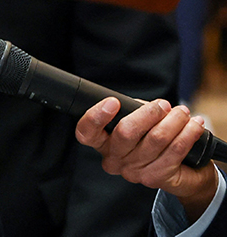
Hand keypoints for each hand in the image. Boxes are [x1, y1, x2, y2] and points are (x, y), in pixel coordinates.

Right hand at [75, 97, 218, 222]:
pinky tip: (194, 125)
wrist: (181, 174)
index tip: (113, 102)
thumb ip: (133, 113)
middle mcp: (113, 159)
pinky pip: (174, 150)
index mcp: (102, 143)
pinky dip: (187, 134)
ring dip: (173, 121)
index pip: (87, 132)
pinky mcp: (156, 178)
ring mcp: (133, 171)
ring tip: (182, 112)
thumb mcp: (137, 123)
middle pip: (125, 132)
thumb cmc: (153, 140)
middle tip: (163, 105)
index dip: (96, 116)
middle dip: (148, 113)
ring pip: (155, 139)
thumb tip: (148, 105)